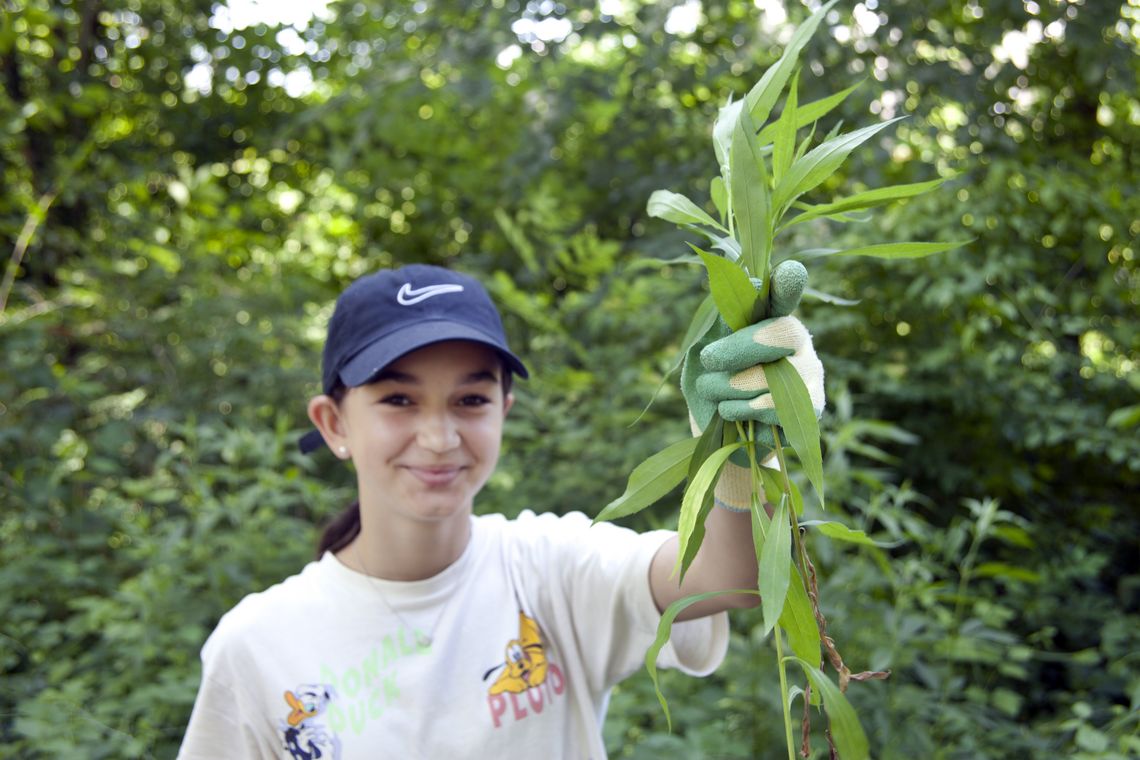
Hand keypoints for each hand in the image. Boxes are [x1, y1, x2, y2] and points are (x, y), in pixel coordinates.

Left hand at [681, 260, 823, 450]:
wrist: (716, 435)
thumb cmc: (711, 384)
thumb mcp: (703, 351)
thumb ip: (723, 325)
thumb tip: (752, 288)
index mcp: (770, 319)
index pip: (784, 295)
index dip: (788, 284)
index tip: (791, 272)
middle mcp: (798, 342)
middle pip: (781, 333)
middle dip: (739, 347)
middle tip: (708, 359)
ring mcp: (810, 374)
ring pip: (774, 375)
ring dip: (730, 386)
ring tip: (713, 392)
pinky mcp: (812, 409)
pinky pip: (776, 407)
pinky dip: (743, 410)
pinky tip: (730, 411)